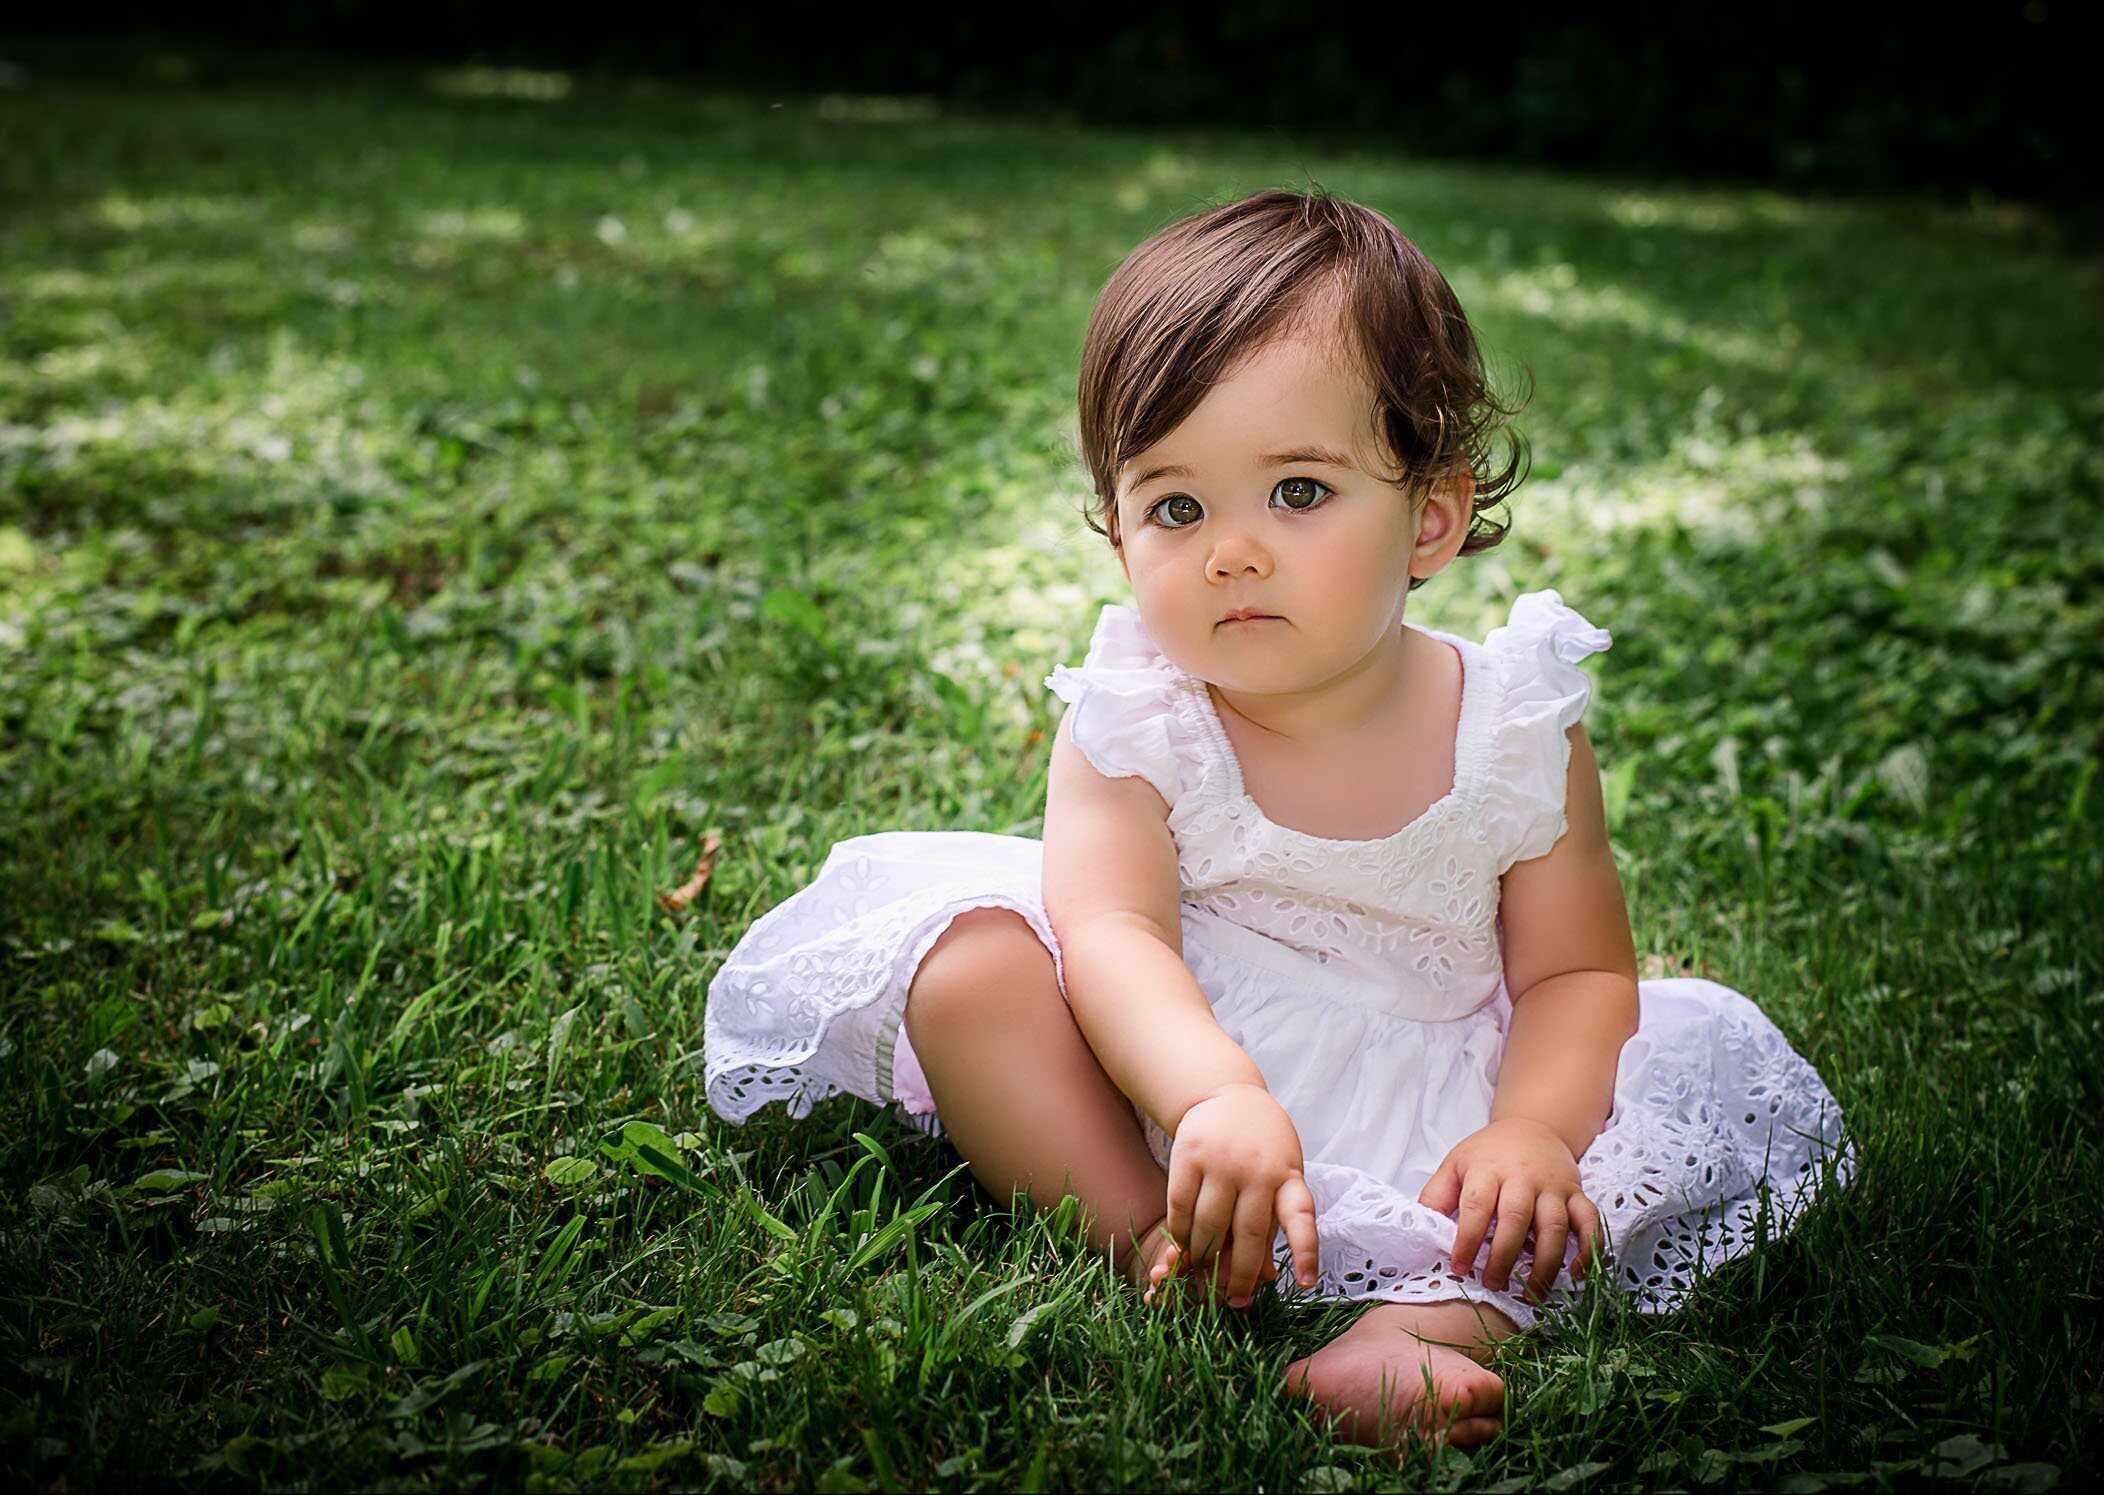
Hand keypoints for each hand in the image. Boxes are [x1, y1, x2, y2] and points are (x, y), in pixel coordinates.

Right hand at [1152, 1082, 1320, 1308]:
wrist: (1227, 1096)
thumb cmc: (1261, 1148)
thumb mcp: (1280, 1174)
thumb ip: (1273, 1219)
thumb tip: (1267, 1276)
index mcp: (1289, 1176)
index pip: (1301, 1218)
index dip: (1305, 1251)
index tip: (1308, 1283)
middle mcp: (1258, 1168)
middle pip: (1249, 1234)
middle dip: (1242, 1274)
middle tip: (1235, 1300)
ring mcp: (1222, 1160)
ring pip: (1210, 1225)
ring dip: (1204, 1256)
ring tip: (1202, 1272)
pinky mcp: (1189, 1154)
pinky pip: (1180, 1207)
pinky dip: (1180, 1233)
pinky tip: (1182, 1244)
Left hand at [1418, 1117, 1602, 1301]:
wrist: (1532, 1127)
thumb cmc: (1488, 1154)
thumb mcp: (1455, 1164)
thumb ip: (1436, 1195)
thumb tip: (1421, 1229)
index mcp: (1487, 1169)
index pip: (1475, 1206)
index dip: (1466, 1239)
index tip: (1459, 1267)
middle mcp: (1523, 1177)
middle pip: (1516, 1218)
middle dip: (1503, 1257)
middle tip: (1492, 1285)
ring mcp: (1553, 1186)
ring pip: (1554, 1226)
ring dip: (1545, 1264)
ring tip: (1530, 1293)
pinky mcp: (1577, 1193)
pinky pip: (1590, 1222)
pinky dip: (1588, 1249)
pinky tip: (1575, 1275)